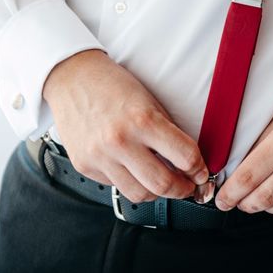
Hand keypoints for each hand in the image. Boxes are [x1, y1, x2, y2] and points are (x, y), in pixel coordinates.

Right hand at [43, 49, 208, 202]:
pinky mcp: (85, 165)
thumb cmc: (112, 84)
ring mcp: (100, 156)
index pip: (185, 157)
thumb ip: (168, 133)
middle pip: (163, 185)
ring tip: (161, 182)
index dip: (199, 170)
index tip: (201, 173)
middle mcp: (120, 141)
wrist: (72, 77)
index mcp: (142, 120)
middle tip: (187, 186)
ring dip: (156, 193)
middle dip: (182, 190)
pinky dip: (130, 182)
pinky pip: (116, 186)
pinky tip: (132, 169)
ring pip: (140, 194)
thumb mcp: (149, 101)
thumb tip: (188, 162)